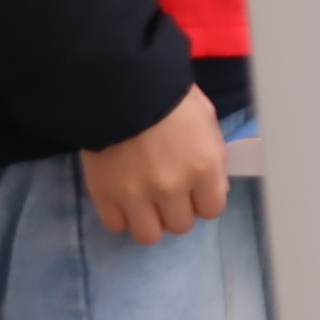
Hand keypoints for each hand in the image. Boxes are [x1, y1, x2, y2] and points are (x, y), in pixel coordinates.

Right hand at [78, 86, 228, 245]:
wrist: (121, 84)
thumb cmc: (170, 97)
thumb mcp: (207, 122)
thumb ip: (213, 158)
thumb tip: (215, 189)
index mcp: (204, 167)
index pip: (212, 209)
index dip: (204, 201)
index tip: (196, 191)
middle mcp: (173, 187)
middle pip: (181, 225)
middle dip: (178, 210)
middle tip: (169, 192)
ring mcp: (136, 194)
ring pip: (149, 235)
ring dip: (150, 220)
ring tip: (146, 201)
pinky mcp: (104, 194)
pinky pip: (116, 225)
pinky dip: (121, 216)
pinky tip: (123, 198)